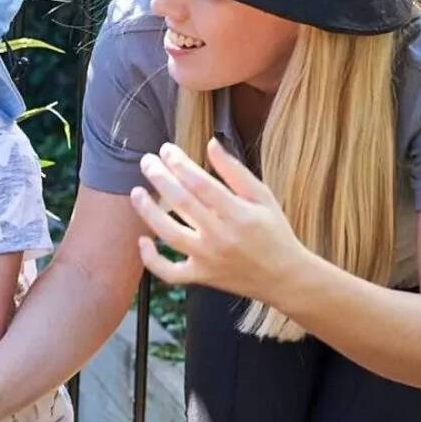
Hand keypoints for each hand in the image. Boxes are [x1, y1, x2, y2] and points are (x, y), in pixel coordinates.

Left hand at [130, 139, 311, 302]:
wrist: (284, 277)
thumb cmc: (274, 231)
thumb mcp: (263, 197)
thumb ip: (235, 171)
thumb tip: (210, 144)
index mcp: (240, 214)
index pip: (202, 184)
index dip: (180, 164)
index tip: (166, 150)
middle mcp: (222, 237)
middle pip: (182, 204)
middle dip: (160, 179)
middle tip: (146, 161)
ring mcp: (209, 259)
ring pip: (169, 235)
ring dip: (148, 212)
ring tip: (136, 192)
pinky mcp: (201, 277)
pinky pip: (169, 272)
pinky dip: (151, 259)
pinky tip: (143, 239)